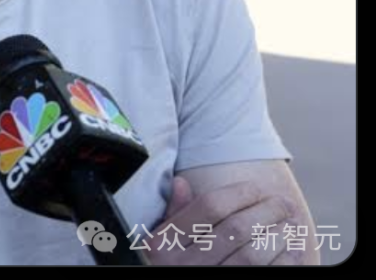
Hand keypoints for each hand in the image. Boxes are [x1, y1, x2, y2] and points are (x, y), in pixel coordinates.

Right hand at [146, 176, 305, 264]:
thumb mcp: (162, 241)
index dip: (238, 194)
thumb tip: (182, 183)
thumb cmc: (172, 265)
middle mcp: (186, 265)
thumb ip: (174, 214)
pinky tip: (291, 249)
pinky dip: (284, 261)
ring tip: (291, 224)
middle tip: (284, 203)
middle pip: (236, 228)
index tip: (257, 188)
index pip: (209, 207)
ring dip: (279, 236)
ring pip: (253, 255)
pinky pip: (265, 274)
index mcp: (165, 243)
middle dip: (267, 211)